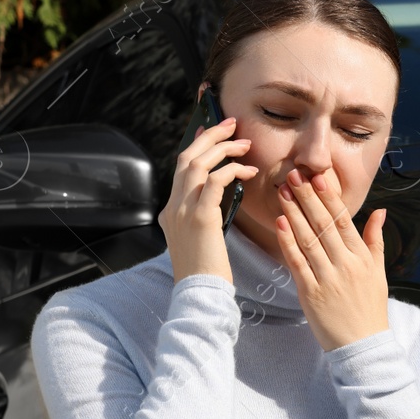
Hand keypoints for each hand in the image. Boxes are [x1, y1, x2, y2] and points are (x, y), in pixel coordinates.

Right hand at [161, 113, 257, 283]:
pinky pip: (214, 182)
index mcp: (171, 211)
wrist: (199, 294)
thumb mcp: (200, 240)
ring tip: (245, 144)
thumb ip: (203, 217)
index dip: (197, 145)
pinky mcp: (200, 218)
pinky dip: (231, 170)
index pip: (181, 168)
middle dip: (210, 136)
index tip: (211, 130)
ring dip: (222, 149)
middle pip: (187, 158)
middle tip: (232, 124)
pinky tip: (248, 171)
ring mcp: (183, 211)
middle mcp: (173, 206)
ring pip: (198, 164)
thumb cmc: (207, 272)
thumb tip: (217, 201)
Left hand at [275, 163, 389, 351]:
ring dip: (294, 213)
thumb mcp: (379, 272)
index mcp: (362, 258)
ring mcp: (328, 278)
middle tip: (294, 175)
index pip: (344, 221)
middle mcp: (346, 264)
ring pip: (308, 239)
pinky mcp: (311, 293)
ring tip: (283, 192)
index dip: (329, 198)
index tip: (318, 177)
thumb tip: (380, 211)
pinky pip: (297, 263)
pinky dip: (288, 243)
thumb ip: (375, 240)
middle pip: (324, 225)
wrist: (363, 344)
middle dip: (307, 198)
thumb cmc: (370, 307)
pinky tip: (280, 224)